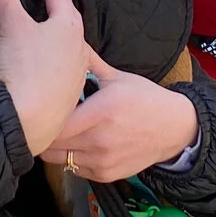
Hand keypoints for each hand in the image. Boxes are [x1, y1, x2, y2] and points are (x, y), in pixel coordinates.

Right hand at [0, 0, 89, 158]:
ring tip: (60, 26)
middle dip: (64, 3)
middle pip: (72, 18)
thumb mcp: (10, 23)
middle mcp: (79, 47)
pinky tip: (60, 64)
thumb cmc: (23, 66)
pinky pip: (72, 68)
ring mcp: (78, 72)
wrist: (30, 118)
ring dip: (68, 32)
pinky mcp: (72, 95)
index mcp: (67, 26)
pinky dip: (66, 59)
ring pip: (76, 44)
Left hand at [42, 49, 198, 182]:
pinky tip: (77, 144)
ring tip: (59, 132)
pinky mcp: (106, 175)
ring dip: (55, 147)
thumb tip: (67, 41)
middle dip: (44, 132)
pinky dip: (70, 158)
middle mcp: (101, 139)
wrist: (175, 129)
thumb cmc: (145, 99)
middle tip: (43, 120)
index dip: (43, 116)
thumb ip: (88, 62)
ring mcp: (103, 160)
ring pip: (59, 159)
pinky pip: (74, 170)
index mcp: (102, 110)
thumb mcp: (118, 77)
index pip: (56, 123)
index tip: (41, 107)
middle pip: (52, 144)